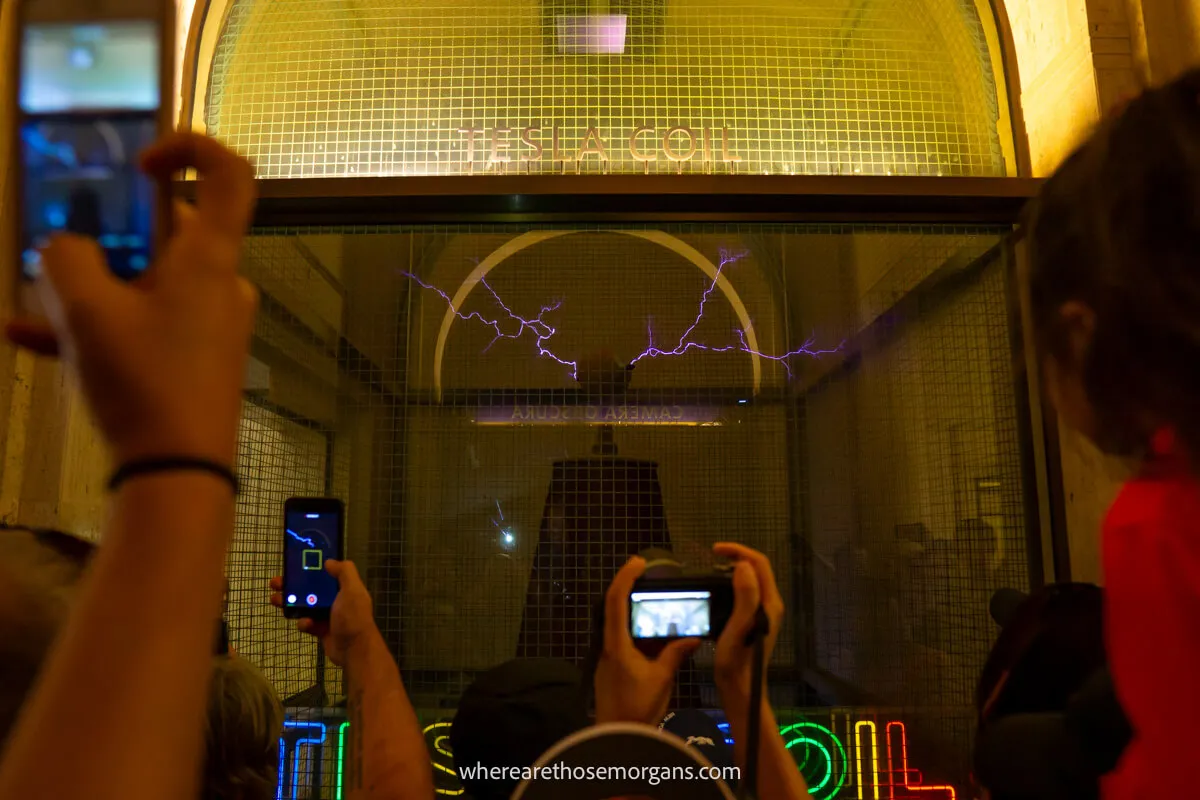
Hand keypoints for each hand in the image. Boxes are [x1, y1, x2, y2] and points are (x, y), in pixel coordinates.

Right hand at [6, 133, 258, 466]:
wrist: (179, 472)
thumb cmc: (143, 382)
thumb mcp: (85, 312)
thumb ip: (66, 260)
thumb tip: (68, 250)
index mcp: (210, 258)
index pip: (229, 175)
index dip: (190, 148)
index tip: (141, 164)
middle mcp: (219, 284)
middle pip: (166, 234)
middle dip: (105, 238)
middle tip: (60, 254)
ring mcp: (210, 323)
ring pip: (144, 284)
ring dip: (88, 289)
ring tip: (33, 306)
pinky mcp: (195, 359)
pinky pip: (143, 325)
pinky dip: (97, 327)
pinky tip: (29, 339)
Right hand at [270, 560, 377, 666]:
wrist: (353, 649)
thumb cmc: (353, 617)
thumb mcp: (352, 590)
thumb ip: (344, 572)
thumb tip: (328, 562)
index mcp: (344, 588)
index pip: (326, 574)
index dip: (311, 569)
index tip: (295, 565)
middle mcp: (336, 600)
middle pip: (311, 589)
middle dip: (293, 586)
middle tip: (276, 583)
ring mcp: (328, 615)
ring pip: (305, 606)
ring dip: (290, 603)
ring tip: (276, 600)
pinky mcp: (321, 630)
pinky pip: (307, 623)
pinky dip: (303, 623)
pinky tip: (305, 624)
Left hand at [594, 556, 700, 725]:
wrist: (617, 739)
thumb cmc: (636, 709)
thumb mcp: (661, 679)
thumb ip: (675, 654)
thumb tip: (692, 638)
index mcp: (616, 644)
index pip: (615, 600)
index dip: (626, 577)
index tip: (639, 561)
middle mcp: (609, 646)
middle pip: (616, 608)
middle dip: (634, 591)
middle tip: (655, 579)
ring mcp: (609, 657)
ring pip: (623, 625)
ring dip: (641, 614)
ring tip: (664, 607)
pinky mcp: (613, 668)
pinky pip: (627, 641)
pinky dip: (643, 634)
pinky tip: (660, 635)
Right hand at [713, 543, 784, 706]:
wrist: (740, 689)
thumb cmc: (737, 661)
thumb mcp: (738, 628)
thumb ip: (745, 597)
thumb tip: (743, 565)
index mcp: (769, 603)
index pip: (759, 564)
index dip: (738, 551)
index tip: (715, 550)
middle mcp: (770, 604)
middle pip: (756, 569)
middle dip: (736, 557)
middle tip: (711, 559)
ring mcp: (763, 613)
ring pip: (750, 580)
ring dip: (733, 570)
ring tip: (711, 570)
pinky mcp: (754, 620)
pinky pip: (745, 592)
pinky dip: (731, 584)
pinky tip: (716, 591)